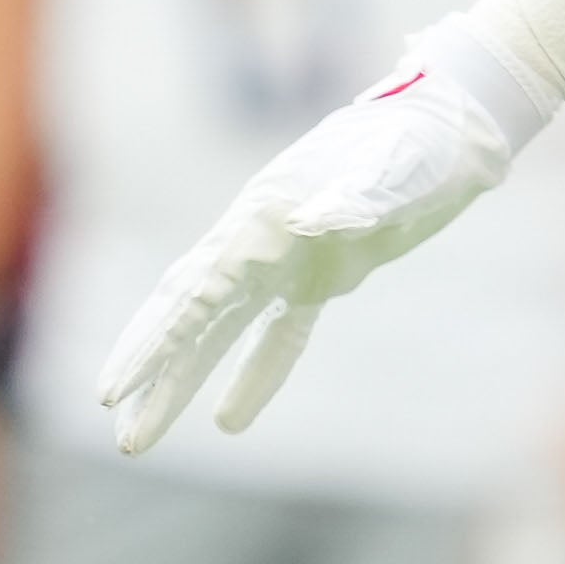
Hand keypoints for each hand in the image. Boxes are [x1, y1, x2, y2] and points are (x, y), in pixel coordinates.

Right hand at [91, 63, 526, 452]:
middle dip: (150, 369)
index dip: (153, 345)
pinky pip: (279, 336)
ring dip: (183, 380)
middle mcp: (260, 240)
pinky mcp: (324, 277)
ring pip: (219, 331)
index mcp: (262, 219)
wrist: (450, 128)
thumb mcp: (394, 166)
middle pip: (187, 314)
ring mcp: (288, 260)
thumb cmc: (418, 140)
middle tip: (116, 425)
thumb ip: (355, 194)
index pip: (193, 295)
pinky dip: (256, 375)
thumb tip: (311, 220)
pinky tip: (230, 420)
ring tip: (144, 435)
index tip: (114, 390)